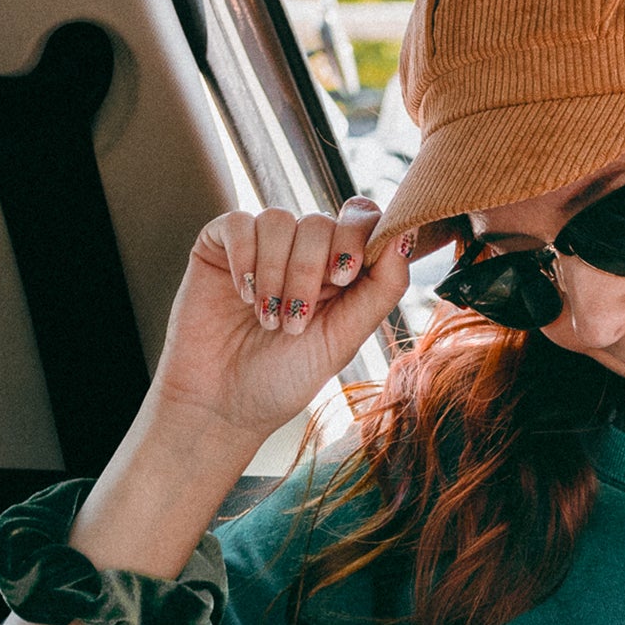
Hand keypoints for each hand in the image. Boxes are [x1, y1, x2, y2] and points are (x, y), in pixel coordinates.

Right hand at [149, 198, 410, 441]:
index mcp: (340, 272)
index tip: (344, 276)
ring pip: (279, 221)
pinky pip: (238, 222)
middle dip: (309, 272)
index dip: (358, 235)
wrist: (222, 405)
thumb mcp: (344, 339)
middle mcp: (302, 254)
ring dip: (275, 274)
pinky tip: (243, 296)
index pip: (362, 219)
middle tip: (296, 321)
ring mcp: (261, 247)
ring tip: (267, 319)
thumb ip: (381, 288)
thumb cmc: (286, 379)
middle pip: (320, 222)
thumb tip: (406, 236)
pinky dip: (245, 261)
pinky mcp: (219, 247)